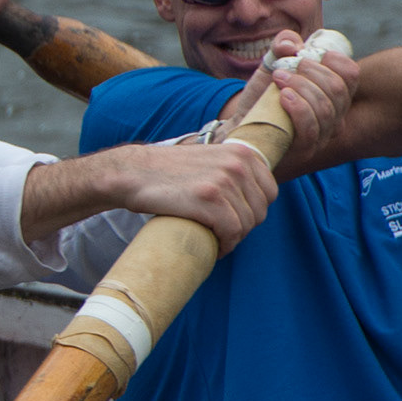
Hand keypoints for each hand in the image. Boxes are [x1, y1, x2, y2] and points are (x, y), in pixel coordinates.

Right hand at [89, 138, 277, 252]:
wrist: (132, 173)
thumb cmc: (167, 172)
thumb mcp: (209, 159)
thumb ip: (232, 169)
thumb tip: (251, 194)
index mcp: (242, 152)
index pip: (269, 192)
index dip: (254, 211)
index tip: (235, 220)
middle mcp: (238, 164)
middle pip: (259, 211)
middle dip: (243, 227)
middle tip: (222, 234)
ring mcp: (224, 181)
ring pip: (245, 225)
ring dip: (232, 239)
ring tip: (216, 241)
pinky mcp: (209, 200)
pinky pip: (231, 232)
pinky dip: (225, 245)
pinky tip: (214, 248)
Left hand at [220, 29, 355, 163]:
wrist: (243, 126)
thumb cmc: (263, 96)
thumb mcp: (272, 64)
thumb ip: (282, 45)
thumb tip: (291, 44)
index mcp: (334, 94)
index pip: (351, 75)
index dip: (335, 60)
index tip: (308, 54)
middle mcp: (335, 116)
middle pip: (338, 90)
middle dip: (312, 73)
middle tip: (286, 68)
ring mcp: (323, 135)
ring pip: (326, 109)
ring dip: (301, 87)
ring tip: (278, 78)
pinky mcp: (306, 150)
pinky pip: (311, 129)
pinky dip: (299, 108)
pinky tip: (284, 97)